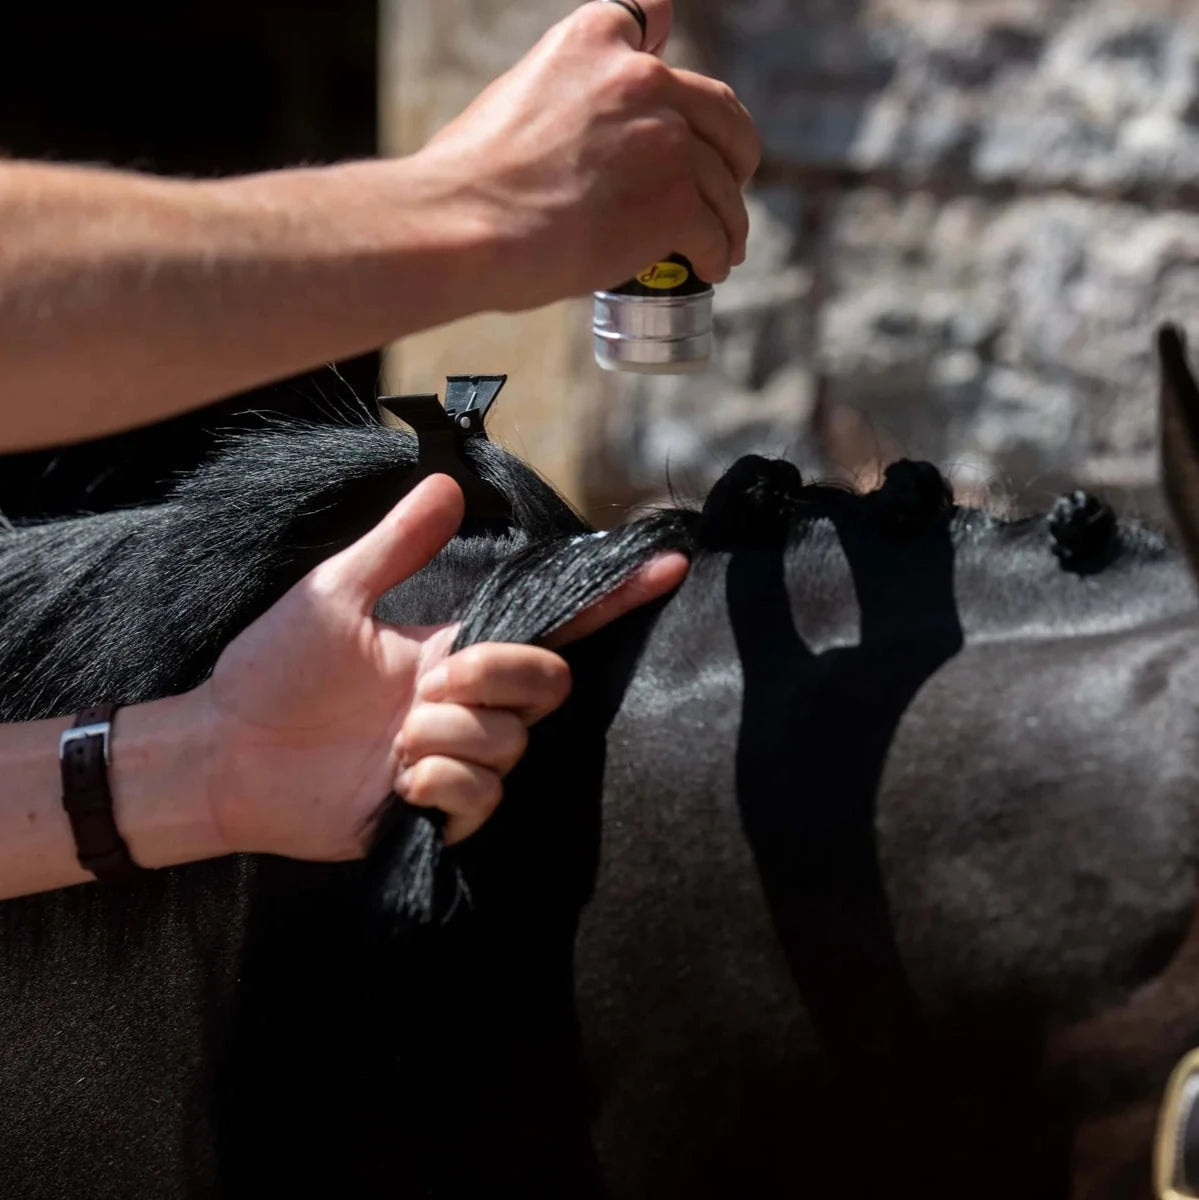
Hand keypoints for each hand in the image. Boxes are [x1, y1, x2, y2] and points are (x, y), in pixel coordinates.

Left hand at [201, 475, 686, 857]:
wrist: (223, 750)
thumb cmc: (273, 669)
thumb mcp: (336, 594)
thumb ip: (397, 545)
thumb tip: (447, 483)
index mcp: (451, 651)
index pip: (547, 624)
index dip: (608, 599)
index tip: (665, 566)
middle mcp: (465, 704)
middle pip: (545, 683)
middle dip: (495, 677)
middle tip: (426, 686)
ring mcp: (454, 760)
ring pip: (508, 743)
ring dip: (444, 735)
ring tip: (388, 740)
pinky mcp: (436, 814)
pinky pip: (481, 796)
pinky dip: (437, 783)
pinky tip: (393, 780)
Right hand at [412, 0, 759, 308]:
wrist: (465, 225)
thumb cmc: (471, 181)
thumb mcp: (516, 97)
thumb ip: (564, 98)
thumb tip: (577, 137)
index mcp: (593, 41)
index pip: (654, 17)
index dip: (668, 64)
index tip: (674, 100)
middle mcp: (641, 79)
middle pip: (721, 110)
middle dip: (731, 150)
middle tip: (725, 184)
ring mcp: (666, 142)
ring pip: (724, 183)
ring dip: (728, 216)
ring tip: (721, 246)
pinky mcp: (675, 203)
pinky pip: (715, 232)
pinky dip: (717, 253)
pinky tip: (709, 267)